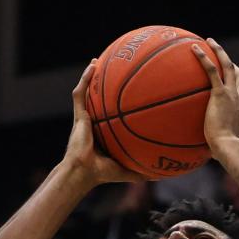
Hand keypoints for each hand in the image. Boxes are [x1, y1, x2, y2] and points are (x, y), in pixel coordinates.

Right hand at [61, 61, 148, 186]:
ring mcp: (84, 119)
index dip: (115, 105)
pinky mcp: (78, 116)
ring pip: (86, 93)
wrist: (83, 172)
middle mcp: (93, 123)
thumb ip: (142, 172)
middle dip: (102, 87)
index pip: (109, 116)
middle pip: (97, 101)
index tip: (126, 95)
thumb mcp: (127, 171)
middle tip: (113, 72)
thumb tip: (161, 177)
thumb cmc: (102, 174)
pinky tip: (92, 65)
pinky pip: (80, 93)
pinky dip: (85, 78)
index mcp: (102, 134)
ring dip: (90, 77)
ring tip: (97, 61)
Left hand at [192, 38, 238, 153]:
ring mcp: (232, 94)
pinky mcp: (220, 93)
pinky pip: (213, 70)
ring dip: (220, 51)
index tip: (233, 87)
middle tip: (222, 56)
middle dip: (232, 64)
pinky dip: (204, 58)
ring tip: (210, 41)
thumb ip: (218, 149)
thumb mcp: (224, 150)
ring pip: (229, 66)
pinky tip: (194, 48)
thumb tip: (210, 158)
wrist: (228, 148)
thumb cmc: (224, 154)